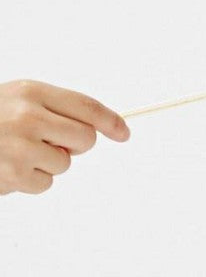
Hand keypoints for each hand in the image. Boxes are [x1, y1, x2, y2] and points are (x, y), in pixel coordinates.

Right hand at [0, 80, 129, 194]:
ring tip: (15, 153)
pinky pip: (45, 184)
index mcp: (30, 92)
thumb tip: (95, 127)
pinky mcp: (15, 173)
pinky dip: (29, 181)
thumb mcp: (16, 100)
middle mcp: (28, 116)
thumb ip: (52, 108)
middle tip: (44, 142)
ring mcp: (22, 146)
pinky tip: (7, 166)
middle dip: (73, 145)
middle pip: (86, 138)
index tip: (124, 133)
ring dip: (45, 164)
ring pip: (65, 163)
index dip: (110, 121)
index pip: (85, 106)